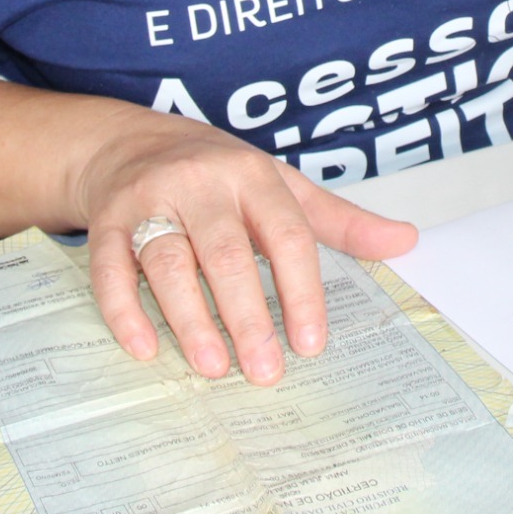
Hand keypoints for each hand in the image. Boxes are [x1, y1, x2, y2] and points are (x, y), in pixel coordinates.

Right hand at [75, 117, 415, 386]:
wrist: (127, 143)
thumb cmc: (216, 174)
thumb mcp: (281, 185)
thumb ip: (339, 220)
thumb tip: (405, 241)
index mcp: (253, 175)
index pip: (288, 234)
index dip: (302, 291)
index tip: (311, 343)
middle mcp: (201, 183)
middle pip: (227, 253)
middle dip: (247, 316)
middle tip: (265, 370)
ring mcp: (149, 200)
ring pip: (168, 262)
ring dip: (191, 318)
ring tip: (213, 366)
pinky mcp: (106, 222)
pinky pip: (110, 269)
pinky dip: (125, 309)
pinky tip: (145, 346)